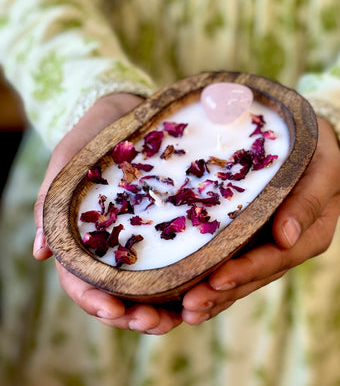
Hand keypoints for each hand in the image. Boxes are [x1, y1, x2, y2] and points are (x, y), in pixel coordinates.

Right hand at [33, 93, 182, 333]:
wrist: (126, 113)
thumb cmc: (92, 137)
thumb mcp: (67, 163)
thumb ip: (50, 202)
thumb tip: (39, 253)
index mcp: (84, 238)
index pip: (82, 281)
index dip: (95, 301)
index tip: (115, 311)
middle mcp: (114, 245)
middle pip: (119, 293)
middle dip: (135, 315)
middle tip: (157, 323)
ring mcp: (143, 238)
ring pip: (150, 285)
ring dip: (163, 306)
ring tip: (185, 314)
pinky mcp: (169, 226)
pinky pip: (177, 258)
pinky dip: (186, 278)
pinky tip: (203, 284)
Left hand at [181, 117, 339, 323]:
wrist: (313, 150)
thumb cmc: (320, 156)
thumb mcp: (324, 171)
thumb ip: (308, 202)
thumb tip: (285, 236)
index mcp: (309, 237)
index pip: (276, 259)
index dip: (246, 270)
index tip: (217, 278)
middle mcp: (286, 249)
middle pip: (253, 278)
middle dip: (221, 294)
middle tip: (189, 307)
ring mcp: (267, 248)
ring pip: (240, 280)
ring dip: (212, 297)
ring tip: (183, 312)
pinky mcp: (250, 241)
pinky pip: (231, 265)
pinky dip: (209, 283)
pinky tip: (184, 297)